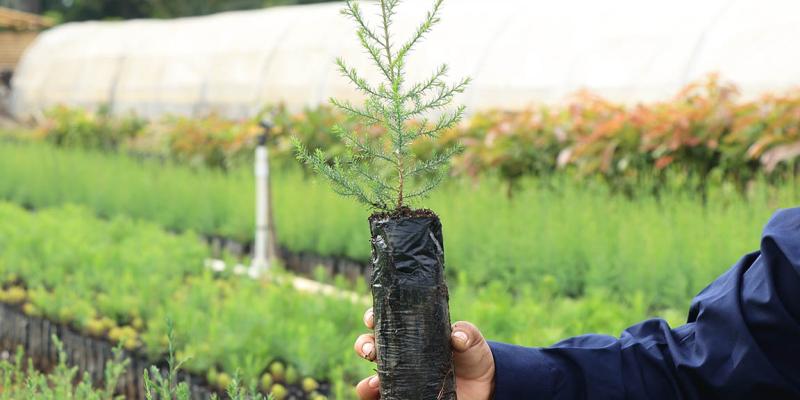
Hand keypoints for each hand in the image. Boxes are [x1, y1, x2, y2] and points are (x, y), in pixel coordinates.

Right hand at [353, 307, 494, 399]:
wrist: (482, 387)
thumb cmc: (471, 356)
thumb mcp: (471, 341)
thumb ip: (466, 334)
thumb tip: (457, 336)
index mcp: (409, 333)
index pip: (384, 322)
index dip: (374, 317)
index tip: (371, 319)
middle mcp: (398, 355)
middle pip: (370, 347)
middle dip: (364, 345)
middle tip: (370, 350)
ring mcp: (399, 379)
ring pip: (370, 379)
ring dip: (366, 381)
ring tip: (374, 383)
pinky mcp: (402, 398)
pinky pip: (381, 399)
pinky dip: (375, 398)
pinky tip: (379, 395)